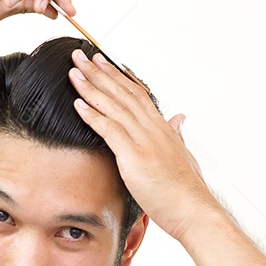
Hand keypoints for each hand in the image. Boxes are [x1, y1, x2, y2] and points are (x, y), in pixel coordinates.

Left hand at [67, 49, 223, 241]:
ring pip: (113, 105)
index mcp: (162, 127)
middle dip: (99, 72)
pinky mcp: (134, 156)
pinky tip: (78, 104)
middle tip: (79, 55)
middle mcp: (153, 128)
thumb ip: (176, 135)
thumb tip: (179, 118)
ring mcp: (144, 140)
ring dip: (91, 87)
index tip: (102, 61)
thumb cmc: (185, 189)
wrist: (192, 209)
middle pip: (122, 92)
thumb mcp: (182, 155)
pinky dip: (93, 115)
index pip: (137, 93)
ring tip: (73, 71)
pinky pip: (109, 130)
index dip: (117, 76)